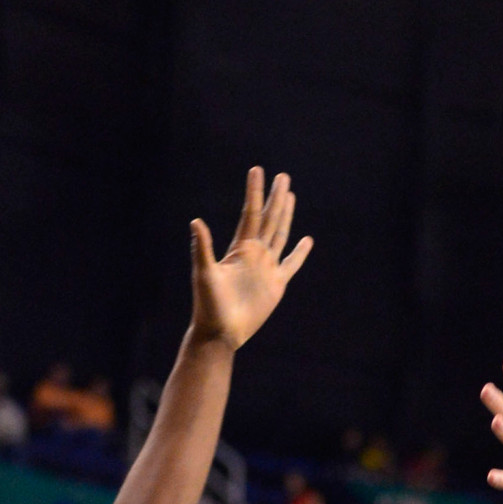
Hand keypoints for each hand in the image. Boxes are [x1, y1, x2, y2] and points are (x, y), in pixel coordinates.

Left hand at [190, 168, 312, 351]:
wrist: (221, 332)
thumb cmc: (208, 305)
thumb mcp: (204, 274)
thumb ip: (203, 248)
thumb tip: (196, 221)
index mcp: (240, 248)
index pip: (251, 214)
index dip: (254, 192)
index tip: (257, 171)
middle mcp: (254, 254)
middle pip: (269, 219)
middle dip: (276, 198)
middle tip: (283, 176)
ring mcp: (267, 268)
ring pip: (280, 235)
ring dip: (286, 216)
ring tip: (291, 196)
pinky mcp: (276, 285)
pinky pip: (291, 264)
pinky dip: (300, 253)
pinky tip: (307, 240)